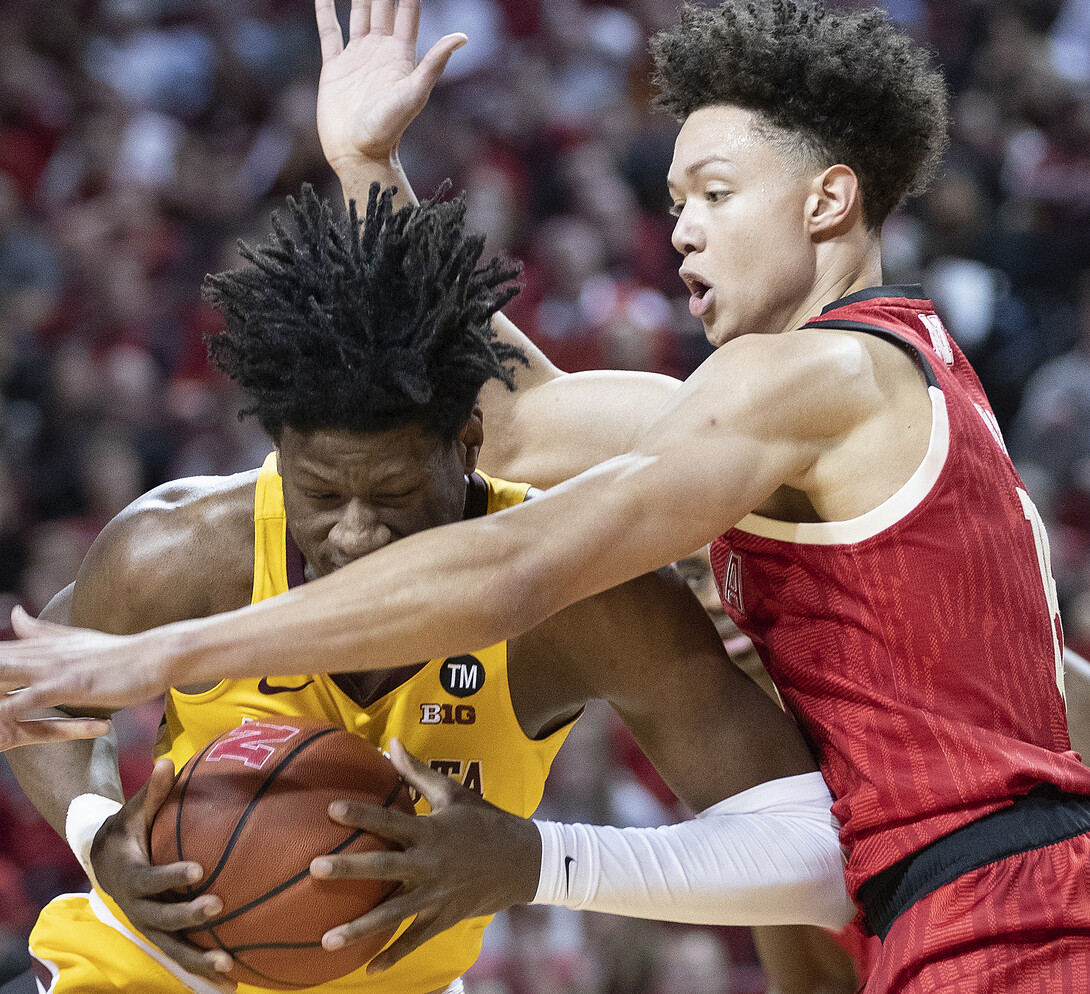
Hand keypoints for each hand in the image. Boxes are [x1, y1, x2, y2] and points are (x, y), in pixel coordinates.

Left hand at [0, 607, 171, 717]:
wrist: (154, 655)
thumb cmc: (121, 653)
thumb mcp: (77, 639)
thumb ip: (42, 630)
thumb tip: (13, 615)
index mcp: (40, 644)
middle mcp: (40, 653)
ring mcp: (51, 668)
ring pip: (0, 678)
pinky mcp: (65, 685)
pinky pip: (23, 702)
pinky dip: (2, 711)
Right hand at [91, 758, 235, 988]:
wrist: (105, 863)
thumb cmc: (129, 831)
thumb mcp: (134, 811)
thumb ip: (152, 792)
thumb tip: (167, 760)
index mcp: (132, 876)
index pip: (152, 878)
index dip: (172, 876)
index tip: (199, 869)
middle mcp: (139, 908)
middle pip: (163, 919)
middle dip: (189, 915)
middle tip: (218, 906)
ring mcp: (150, 928)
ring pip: (174, 950)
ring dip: (199, 960)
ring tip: (229, 967)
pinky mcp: (162, 939)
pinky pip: (183, 959)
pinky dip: (204, 974)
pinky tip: (233, 984)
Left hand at [310, 738, 540, 972]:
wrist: (525, 860)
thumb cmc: (486, 820)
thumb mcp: (454, 792)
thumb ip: (418, 773)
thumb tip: (391, 742)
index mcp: (432, 831)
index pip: (391, 821)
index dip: (362, 814)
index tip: (331, 809)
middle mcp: (431, 864)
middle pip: (384, 868)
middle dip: (350, 869)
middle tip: (316, 868)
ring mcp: (438, 894)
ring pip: (394, 913)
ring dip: (361, 927)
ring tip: (327, 938)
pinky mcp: (445, 916)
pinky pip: (417, 939)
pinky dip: (394, 955)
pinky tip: (369, 969)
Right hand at [315, 0, 466, 168]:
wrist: (359, 154)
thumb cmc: (389, 129)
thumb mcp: (415, 94)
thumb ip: (434, 63)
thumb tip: (462, 36)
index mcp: (401, 54)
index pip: (407, 10)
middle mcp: (380, 50)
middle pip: (383, 5)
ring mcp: (357, 57)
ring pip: (359, 12)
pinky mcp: (335, 67)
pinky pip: (329, 32)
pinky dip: (326, 10)